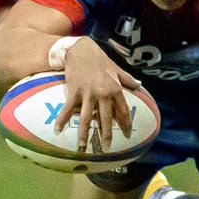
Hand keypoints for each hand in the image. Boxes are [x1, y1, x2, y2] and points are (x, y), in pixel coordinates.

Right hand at [53, 38, 139, 153]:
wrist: (80, 50)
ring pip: (87, 118)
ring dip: (84, 134)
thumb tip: (140, 85)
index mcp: (115, 89)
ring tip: (83, 147)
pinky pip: (68, 109)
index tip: (127, 135)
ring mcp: (87, 94)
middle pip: (104, 119)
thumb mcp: (116, 68)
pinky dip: (62, 120)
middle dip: (105, 135)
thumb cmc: (100, 59)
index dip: (125, 124)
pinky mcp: (74, 92)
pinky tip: (58, 130)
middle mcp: (102, 93)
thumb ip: (128, 79)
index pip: (122, 111)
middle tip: (106, 149)